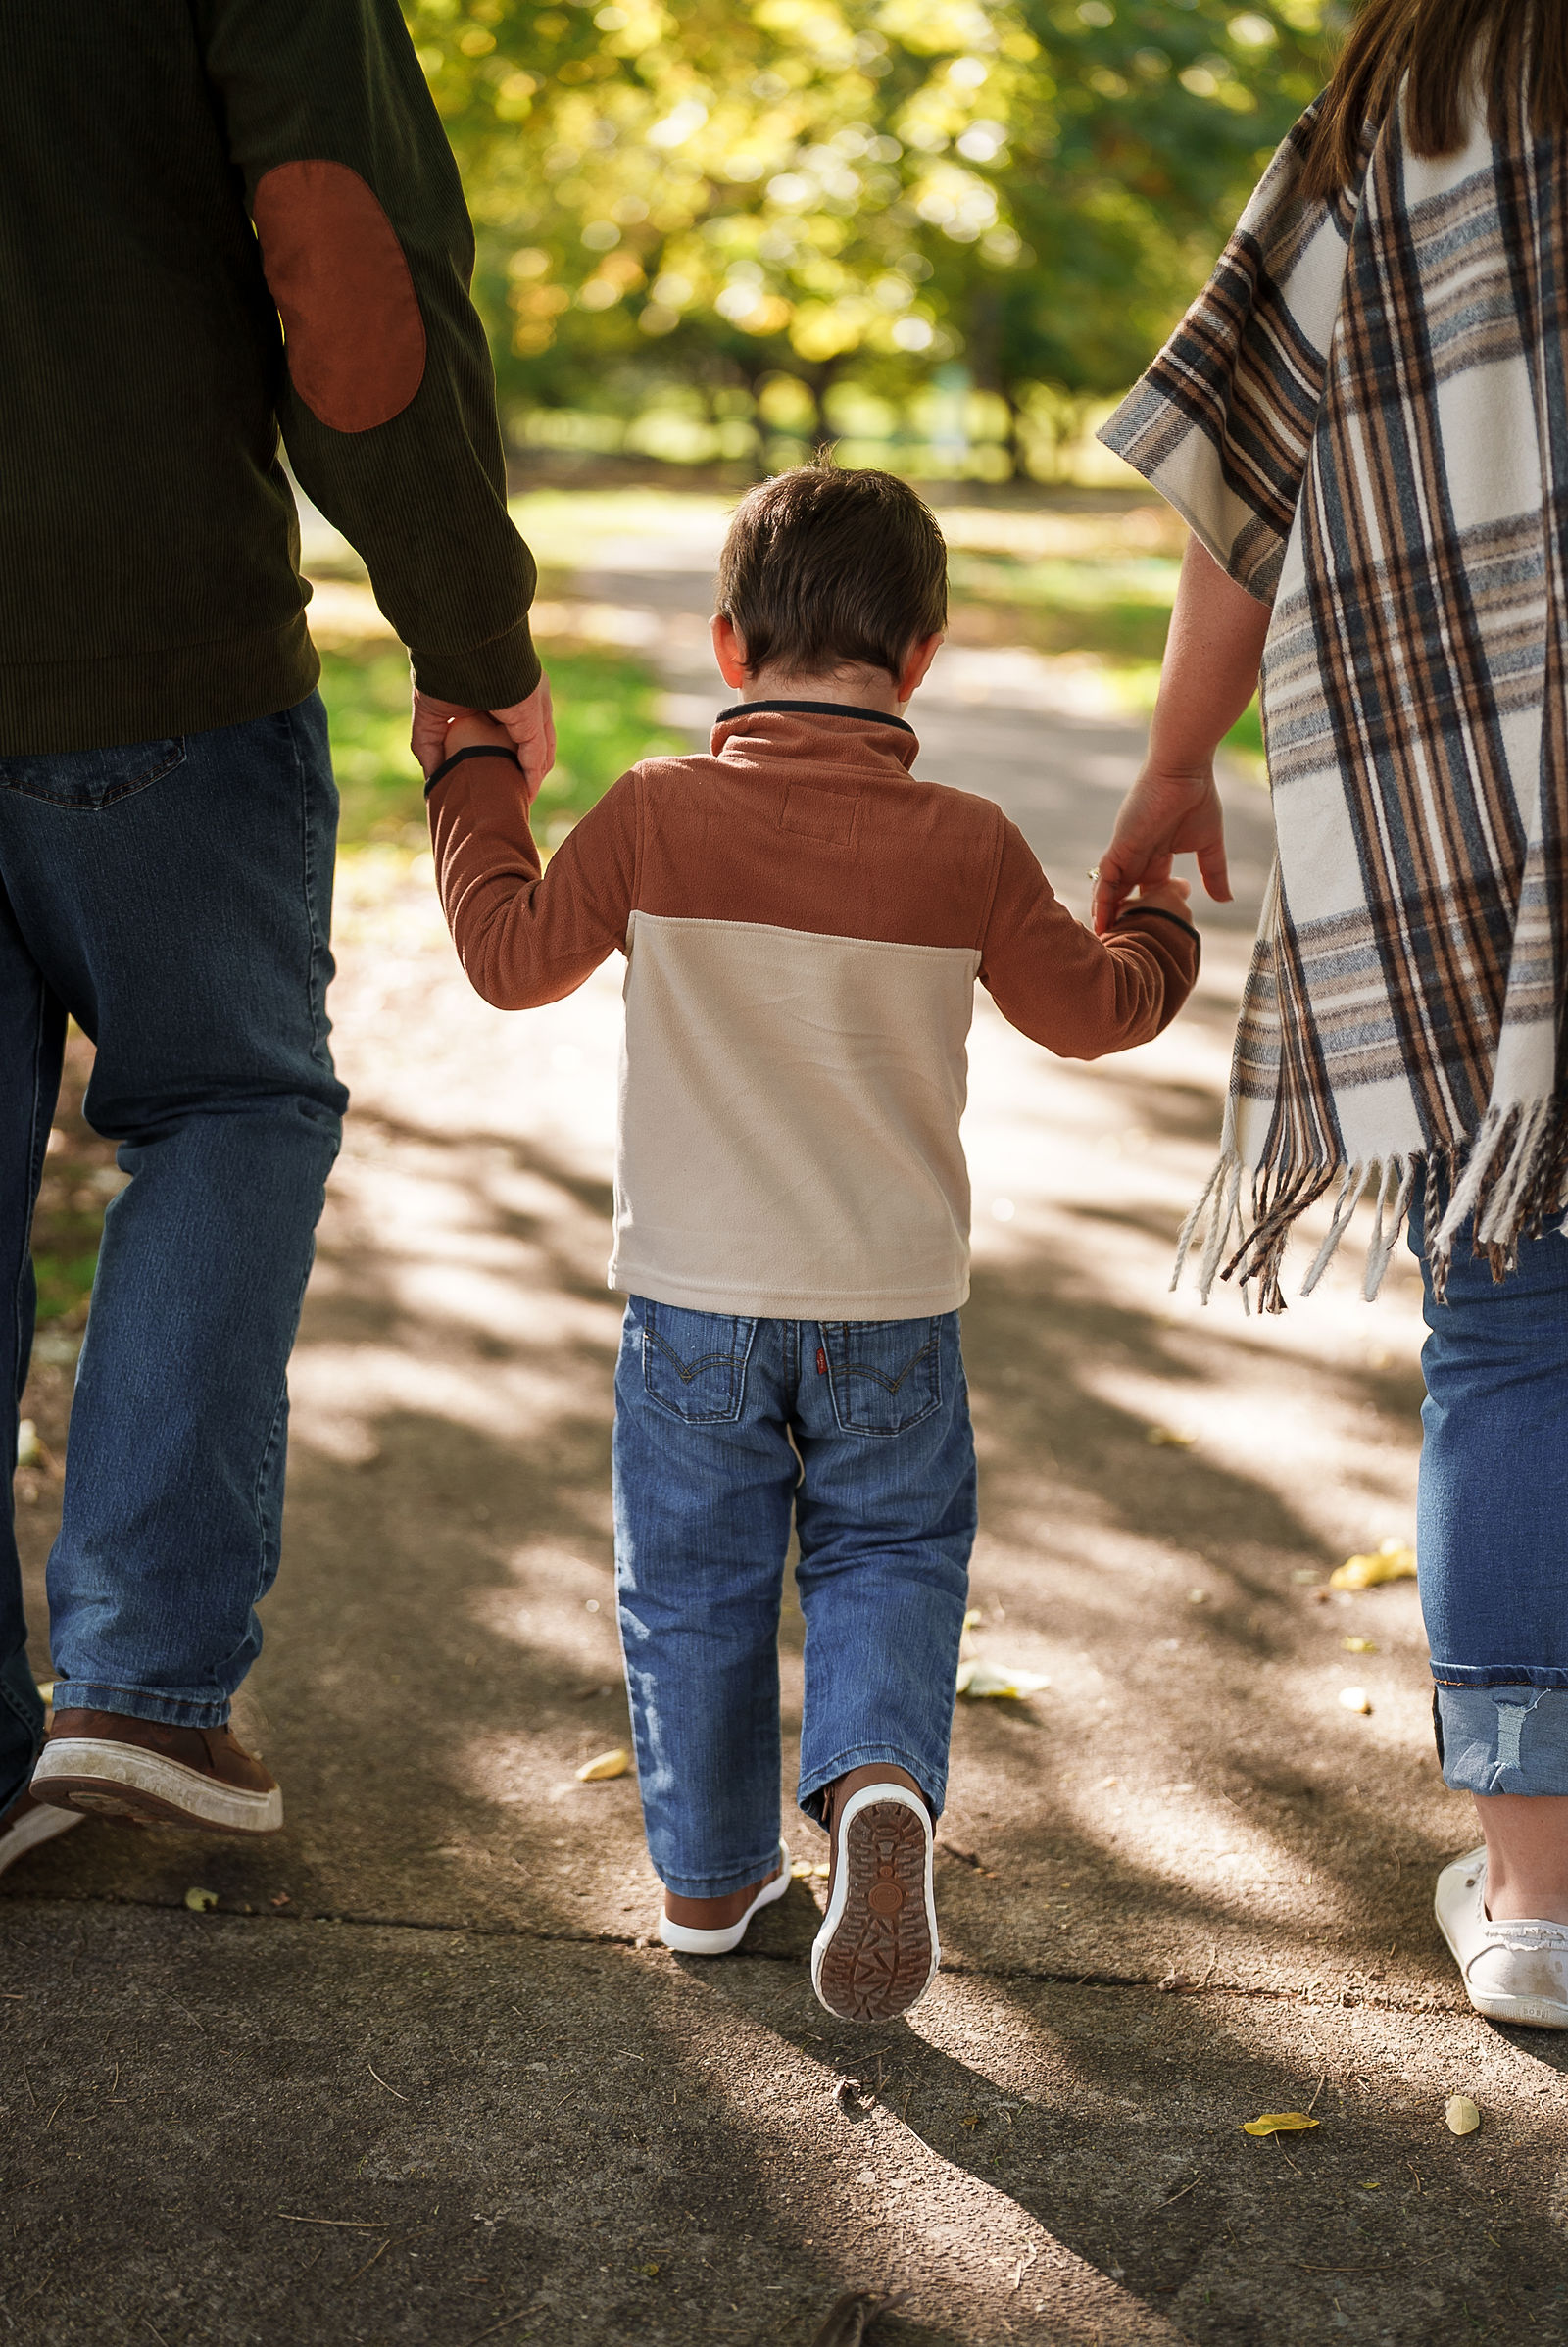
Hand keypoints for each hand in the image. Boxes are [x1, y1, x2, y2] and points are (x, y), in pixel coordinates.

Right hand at [411, 673, 554, 801]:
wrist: (454, 646)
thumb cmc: (442, 670)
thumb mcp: (432, 714)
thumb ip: (430, 745)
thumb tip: (432, 778)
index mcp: (508, 696)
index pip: (517, 735)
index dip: (511, 762)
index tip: (501, 786)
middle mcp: (527, 701)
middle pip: (535, 746)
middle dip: (526, 775)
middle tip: (514, 801)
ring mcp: (534, 707)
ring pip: (540, 752)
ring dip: (531, 780)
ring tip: (518, 803)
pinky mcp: (532, 715)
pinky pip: (536, 753)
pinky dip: (531, 776)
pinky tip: (525, 795)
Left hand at [1091, 761, 1230, 934]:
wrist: (1185, 771)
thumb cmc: (1198, 798)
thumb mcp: (1209, 845)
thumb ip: (1214, 873)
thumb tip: (1226, 899)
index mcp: (1158, 856)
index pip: (1148, 891)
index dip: (1147, 913)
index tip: (1149, 938)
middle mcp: (1138, 856)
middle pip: (1124, 895)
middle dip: (1121, 920)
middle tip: (1117, 948)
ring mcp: (1127, 852)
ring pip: (1110, 890)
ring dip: (1106, 915)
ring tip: (1104, 942)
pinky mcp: (1120, 846)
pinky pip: (1105, 878)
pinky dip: (1102, 899)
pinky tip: (1101, 921)